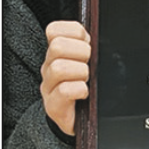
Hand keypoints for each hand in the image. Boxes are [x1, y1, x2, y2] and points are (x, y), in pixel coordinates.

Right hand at [40, 21, 90, 135]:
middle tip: (90, 63)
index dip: (75, 32)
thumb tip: (100, 30)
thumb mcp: (93, 59)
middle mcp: (49, 67)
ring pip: (58, 67)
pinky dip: (80, 90)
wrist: (85, 118)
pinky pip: (64, 90)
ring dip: (81, 72)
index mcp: (59, 52)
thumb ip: (92, 43)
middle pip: (56, 46)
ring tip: (87, 80)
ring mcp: (49, 87)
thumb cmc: (92, 85)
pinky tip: (85, 93)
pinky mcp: (53, 106)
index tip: (87, 42)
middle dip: (81, 52)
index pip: (54, 30)